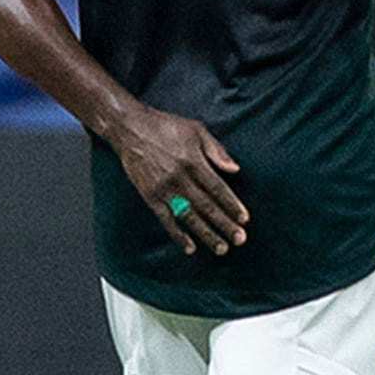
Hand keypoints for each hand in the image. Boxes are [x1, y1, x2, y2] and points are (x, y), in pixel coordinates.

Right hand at [98, 105, 246, 252]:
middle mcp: (179, 177)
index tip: (244, 219)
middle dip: (225, 225)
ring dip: (206, 234)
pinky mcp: (149, 196)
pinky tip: (190, 247)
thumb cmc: (165, 126)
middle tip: (239, 239)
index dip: (232, 205)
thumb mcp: (196, 130)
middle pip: (207, 206)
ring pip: (189, 217)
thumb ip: (216, 150)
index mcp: (193, 161)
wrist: (130, 128)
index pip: (218, 188)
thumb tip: (235, 169)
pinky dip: (178, 235)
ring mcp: (163, 189)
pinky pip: (166, 220)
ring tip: (221, 248)